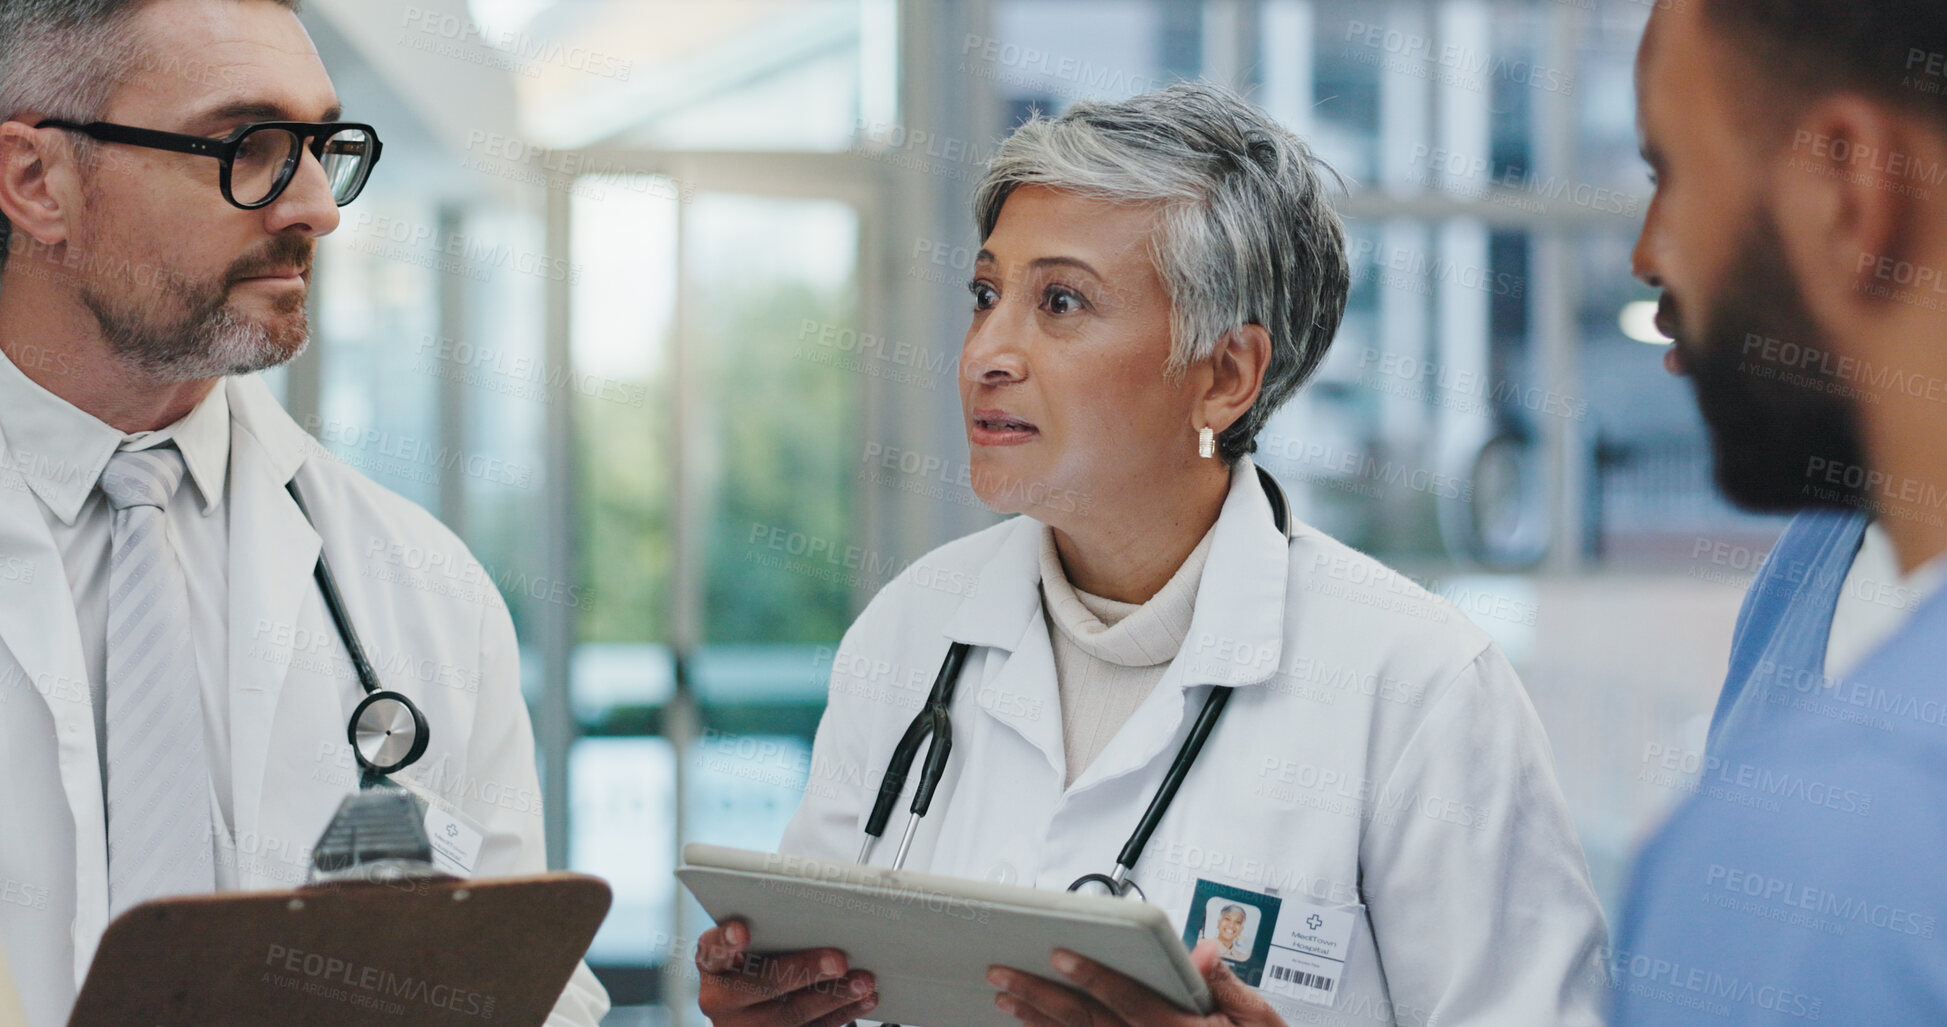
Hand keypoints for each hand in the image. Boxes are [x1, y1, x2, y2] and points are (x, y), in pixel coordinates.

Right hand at [696, 918, 878, 1026]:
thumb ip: (769, 930)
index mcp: (714, 966)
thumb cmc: (755, 961)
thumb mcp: (750, 945)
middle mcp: (721, 1000)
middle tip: (838, 960)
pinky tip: (863, 1000)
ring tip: (863, 980)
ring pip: (791, 1014)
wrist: (748, 1009)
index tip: (742, 930)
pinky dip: (842, 1014)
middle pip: (762, 986)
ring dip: (834, 997)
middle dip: (804, 971)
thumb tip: (820, 915)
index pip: (713, 950)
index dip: (726, 941)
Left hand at [987, 940, 1285, 1026]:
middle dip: (1041, 995)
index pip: (1127, 999)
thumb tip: (1205, 951)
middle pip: (1086, 1020)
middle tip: (1003, 974)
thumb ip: (1226, 985)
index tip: (1061, 953)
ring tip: (1003, 997)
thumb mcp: (1256, 1020)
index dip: (1093, 976)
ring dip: (1037, 1018)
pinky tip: (1029, 1024)